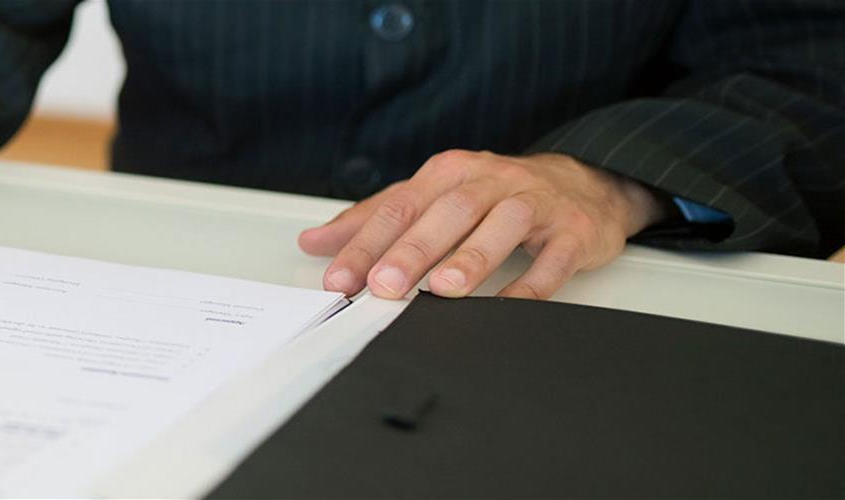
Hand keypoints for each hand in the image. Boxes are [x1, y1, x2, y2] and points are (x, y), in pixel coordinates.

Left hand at [299, 150, 663, 299]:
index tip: (340, 279)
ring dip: (472, 256)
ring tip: (443, 288)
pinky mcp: (574, 229)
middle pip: (447, 212)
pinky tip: (510, 304)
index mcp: (449, 173)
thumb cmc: (496, 193)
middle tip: (384, 285)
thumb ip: (373, 219)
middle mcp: (491, 181)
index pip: (399, 207)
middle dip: (412, 250)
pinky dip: (532, 282)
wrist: (585, 183)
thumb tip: (314, 242)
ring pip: (502, 224)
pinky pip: (554, 257)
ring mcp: (536, 203)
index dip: (366, 244)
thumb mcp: (431, 197)